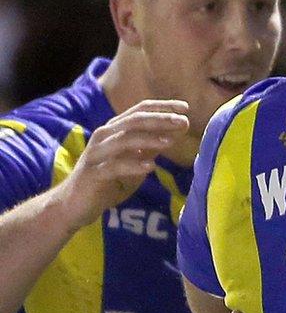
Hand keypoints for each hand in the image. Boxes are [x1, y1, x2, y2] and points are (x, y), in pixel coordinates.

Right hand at [60, 99, 189, 229]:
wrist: (73, 206)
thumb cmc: (108, 182)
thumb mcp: (135, 163)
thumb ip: (151, 148)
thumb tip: (176, 133)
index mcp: (114, 130)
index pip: (140, 110)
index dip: (162, 107)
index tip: (185, 108)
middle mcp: (104, 137)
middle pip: (134, 121)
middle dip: (160, 119)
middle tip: (183, 121)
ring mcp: (97, 154)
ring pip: (124, 140)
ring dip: (149, 139)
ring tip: (171, 141)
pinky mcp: (92, 174)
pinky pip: (114, 167)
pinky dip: (133, 165)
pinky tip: (150, 167)